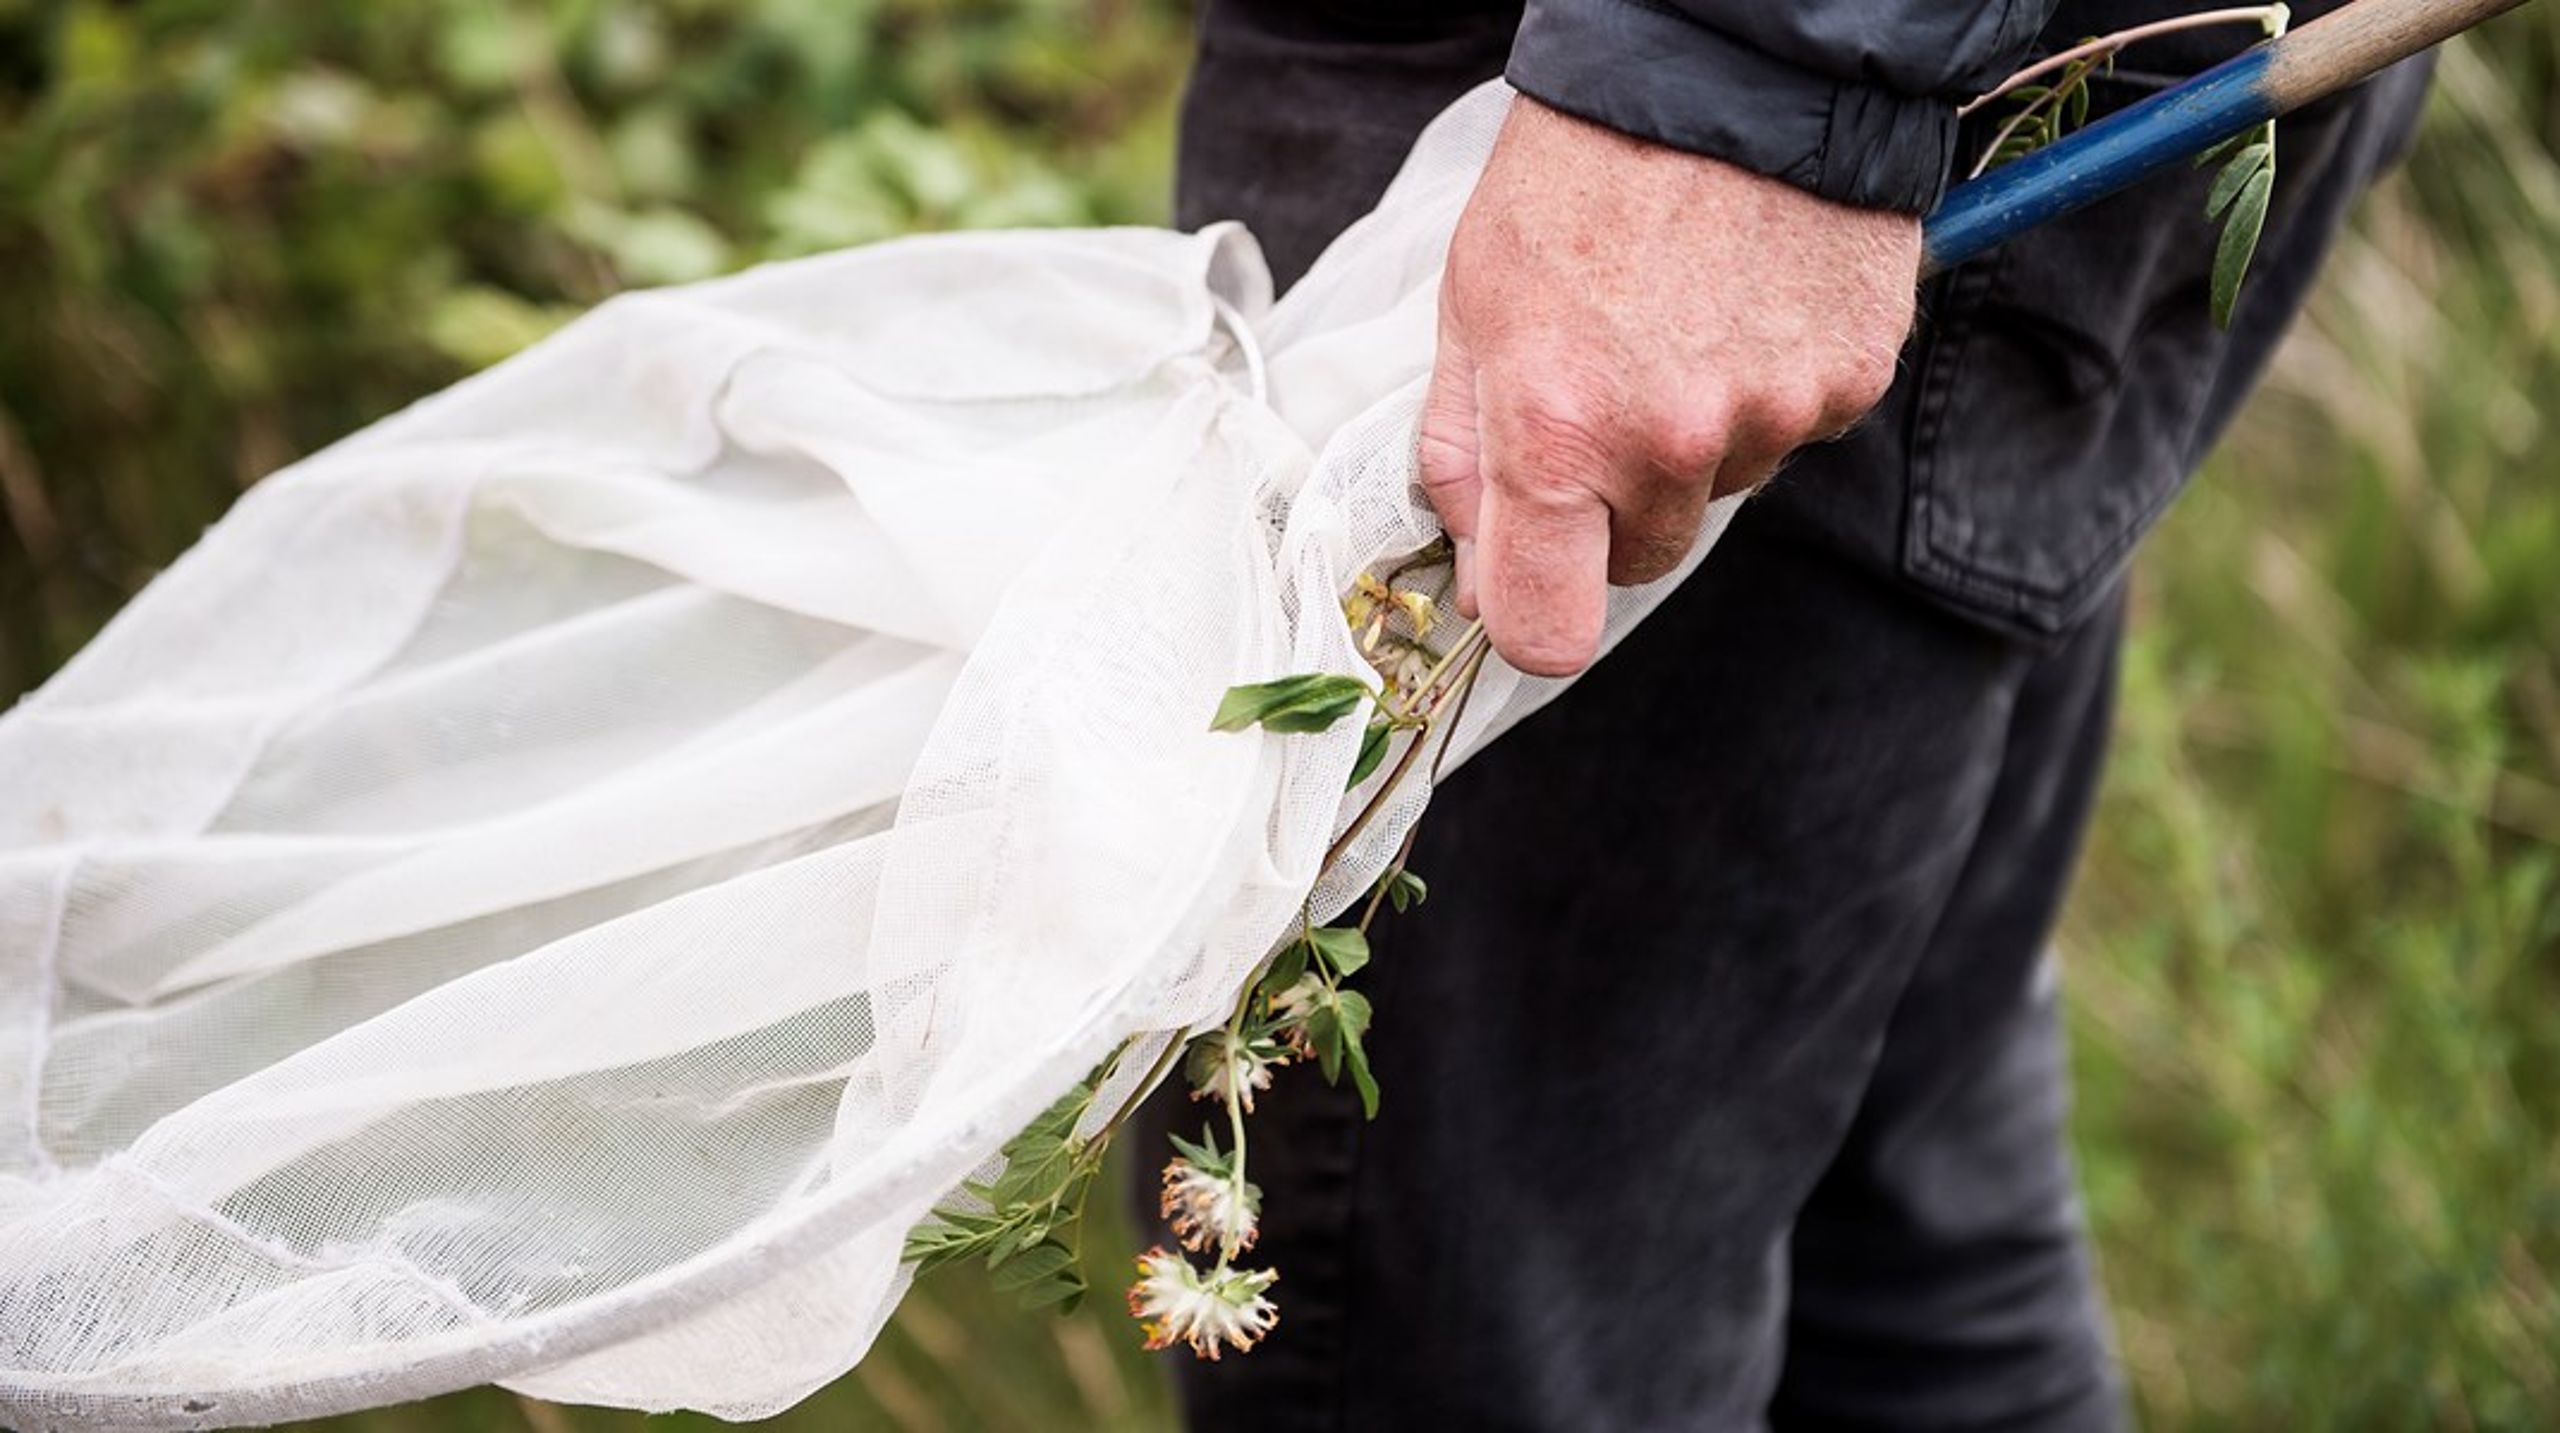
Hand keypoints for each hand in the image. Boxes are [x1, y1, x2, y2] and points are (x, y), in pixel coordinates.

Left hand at [1419, 97, 1920, 676]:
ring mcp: (1772, 418)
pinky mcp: (1848, 382)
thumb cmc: (1580, 177)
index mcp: (1558, 435)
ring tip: (1679, 319)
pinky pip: (1792, 430)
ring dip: (1696, 437)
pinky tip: (1743, 304)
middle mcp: (1670, 444)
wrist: (1724, 69)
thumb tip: (1472, 569)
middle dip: (1613, 504)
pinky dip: (1768, 386)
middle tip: (1604, 389)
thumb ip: (1460, 453)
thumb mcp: (1471, 307)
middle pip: (1640, 561)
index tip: (1524, 578)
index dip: (1528, 614)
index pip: (1546, 629)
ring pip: (1719, 490)